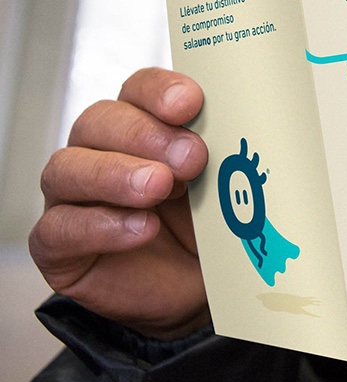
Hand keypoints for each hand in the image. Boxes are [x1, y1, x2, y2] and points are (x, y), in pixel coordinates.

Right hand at [28, 68, 210, 339]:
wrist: (192, 291)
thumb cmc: (208, 227)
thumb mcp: (226, 187)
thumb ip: (227, 158)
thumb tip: (252, 134)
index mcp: (143, 125)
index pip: (139, 90)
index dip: (160, 91)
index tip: (190, 103)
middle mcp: (100, 151)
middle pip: (100, 121)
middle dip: (145, 135)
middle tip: (190, 157)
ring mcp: (72, 197)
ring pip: (68, 168)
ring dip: (116, 174)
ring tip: (158, 188)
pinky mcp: (58, 245)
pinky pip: (59, 227)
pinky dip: (101, 225)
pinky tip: (141, 228)